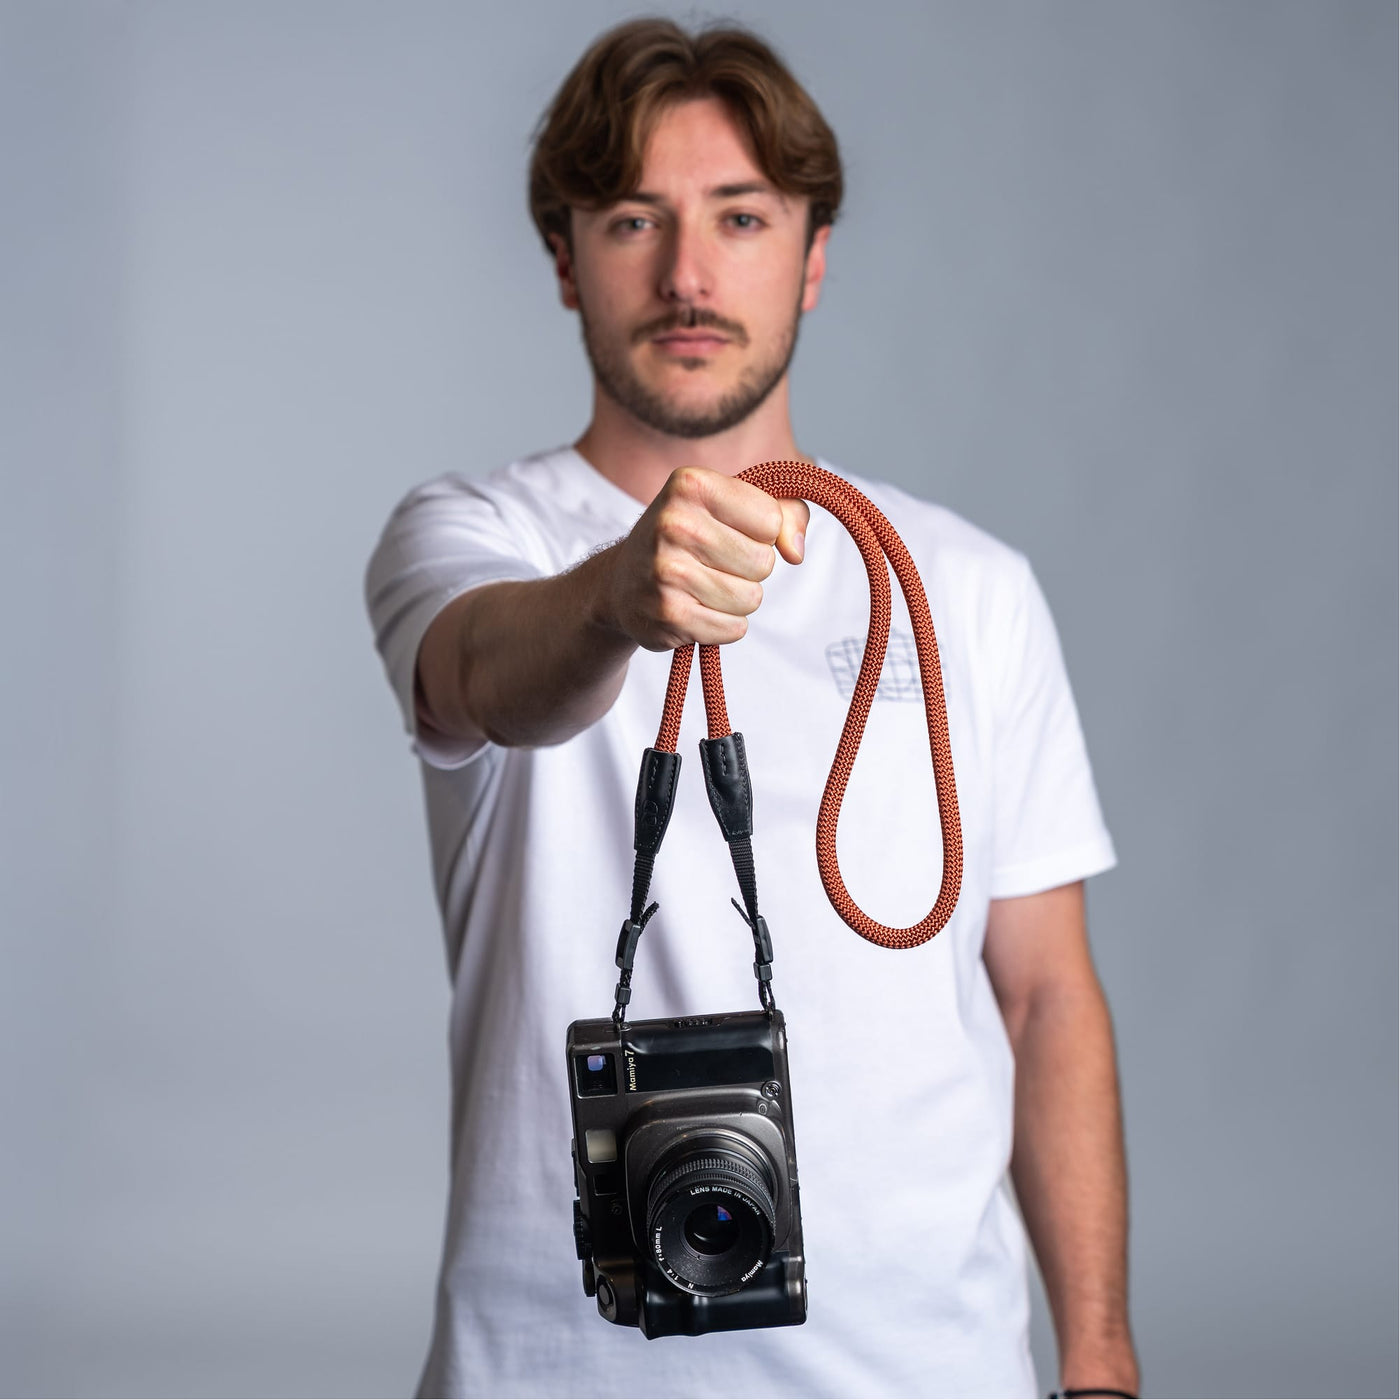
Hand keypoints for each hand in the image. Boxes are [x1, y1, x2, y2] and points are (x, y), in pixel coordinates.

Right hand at [601, 466, 808, 651]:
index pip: (771, 520)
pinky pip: (734, 628)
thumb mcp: (733, 506)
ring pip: (751, 599)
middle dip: (749, 569)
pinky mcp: (668, 614)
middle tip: (713, 563)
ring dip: (736, 600)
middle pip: (763, 562)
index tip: (729, 530)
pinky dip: (722, 625)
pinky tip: (695, 609)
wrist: (621, 582)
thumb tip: (795, 551)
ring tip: (703, 586)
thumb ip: (785, 512)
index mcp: (691, 484)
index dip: (760, 532)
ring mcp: (667, 571)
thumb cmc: (689, 538)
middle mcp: (674, 523)